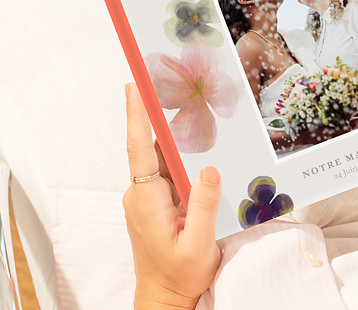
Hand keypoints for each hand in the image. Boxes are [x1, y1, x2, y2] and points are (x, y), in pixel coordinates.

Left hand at [123, 83, 221, 309]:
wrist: (164, 299)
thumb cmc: (179, 276)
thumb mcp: (199, 244)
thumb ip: (204, 205)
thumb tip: (210, 167)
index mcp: (146, 199)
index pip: (139, 149)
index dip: (137, 116)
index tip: (134, 87)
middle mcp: (140, 192)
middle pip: (147, 145)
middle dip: (154, 112)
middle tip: (164, 82)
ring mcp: (146, 196)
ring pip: (156, 156)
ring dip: (166, 131)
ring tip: (181, 103)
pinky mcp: (155, 200)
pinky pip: (163, 168)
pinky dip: (173, 150)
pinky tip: (190, 140)